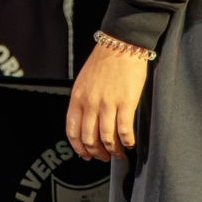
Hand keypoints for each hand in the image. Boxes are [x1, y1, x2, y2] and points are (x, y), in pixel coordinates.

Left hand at [66, 42, 148, 161]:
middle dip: (96, 153)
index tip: (85, 155)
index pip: (72, 130)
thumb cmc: (104, 61)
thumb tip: (86, 122)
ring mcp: (107, 103)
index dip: (78, 147)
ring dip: (113, 151)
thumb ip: (83, 100)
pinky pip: (124, 130)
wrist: (121, 43)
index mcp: (77, 97)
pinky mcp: (126, 102)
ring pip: (107, 138)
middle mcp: (90, 102)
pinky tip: (129, 143)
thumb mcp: (84, 80)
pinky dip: (127, 141)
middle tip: (103, 157)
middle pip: (89, 138)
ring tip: (118, 153)